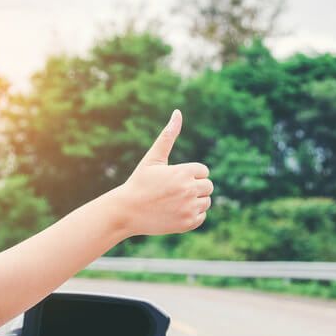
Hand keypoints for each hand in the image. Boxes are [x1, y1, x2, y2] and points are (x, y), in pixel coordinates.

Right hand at [116, 110, 212, 236]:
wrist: (126, 211)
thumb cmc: (139, 182)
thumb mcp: (152, 158)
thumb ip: (168, 135)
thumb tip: (178, 112)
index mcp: (183, 172)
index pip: (203, 171)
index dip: (190, 174)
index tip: (174, 179)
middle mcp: (189, 190)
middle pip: (208, 186)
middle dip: (195, 187)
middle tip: (175, 191)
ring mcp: (188, 208)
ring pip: (206, 202)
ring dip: (195, 201)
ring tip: (174, 201)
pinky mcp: (187, 224)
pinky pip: (201, 217)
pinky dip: (192, 215)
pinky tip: (175, 212)